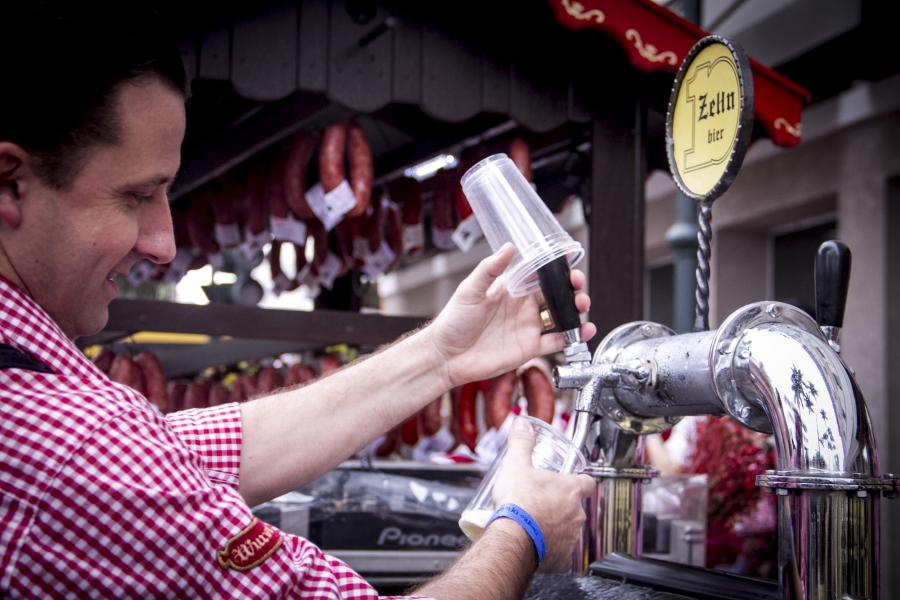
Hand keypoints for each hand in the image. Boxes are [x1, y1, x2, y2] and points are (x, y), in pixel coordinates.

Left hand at [428, 243, 594, 386]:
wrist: (446, 357)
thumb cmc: (452, 323)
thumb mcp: (469, 291)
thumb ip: (489, 269)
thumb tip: (508, 248)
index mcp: (511, 290)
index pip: (539, 276)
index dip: (556, 271)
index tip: (567, 265)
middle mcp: (522, 307)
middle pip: (555, 295)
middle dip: (571, 289)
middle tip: (578, 287)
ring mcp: (528, 327)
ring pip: (560, 316)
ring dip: (575, 310)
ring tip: (582, 306)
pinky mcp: (530, 348)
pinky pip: (558, 341)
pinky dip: (574, 336)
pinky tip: (584, 330)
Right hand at [490, 418, 594, 572]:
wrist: (512, 539)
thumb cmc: (518, 504)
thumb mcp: (516, 464)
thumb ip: (521, 442)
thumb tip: (522, 425)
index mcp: (570, 490)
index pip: (588, 482)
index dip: (581, 480)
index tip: (574, 480)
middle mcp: (576, 514)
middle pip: (575, 507)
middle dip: (560, 504)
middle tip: (540, 501)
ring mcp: (570, 537)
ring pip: (568, 529)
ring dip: (555, 526)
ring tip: (534, 522)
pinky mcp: (562, 558)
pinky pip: (560, 552)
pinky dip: (551, 548)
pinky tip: (536, 542)